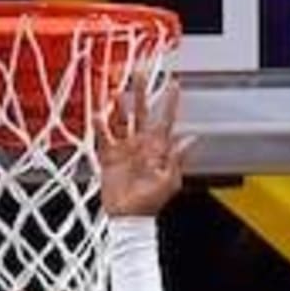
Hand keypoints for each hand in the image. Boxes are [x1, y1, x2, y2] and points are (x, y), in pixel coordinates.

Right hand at [99, 77, 196, 218]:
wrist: (129, 218)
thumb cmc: (151, 202)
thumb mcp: (169, 181)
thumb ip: (177, 158)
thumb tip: (191, 139)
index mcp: (157, 148)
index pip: (165, 120)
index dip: (170, 102)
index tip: (174, 84)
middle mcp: (141, 144)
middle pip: (140, 112)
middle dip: (141, 92)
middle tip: (140, 73)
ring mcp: (124, 148)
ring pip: (121, 120)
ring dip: (117, 106)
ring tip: (113, 90)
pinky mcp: (109, 156)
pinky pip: (104, 138)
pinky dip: (100, 126)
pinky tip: (98, 115)